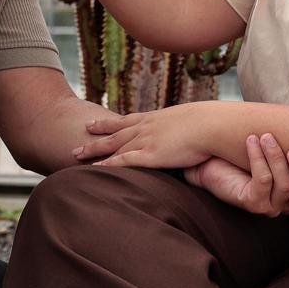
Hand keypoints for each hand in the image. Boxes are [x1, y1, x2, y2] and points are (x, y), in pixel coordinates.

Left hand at [74, 103, 215, 169]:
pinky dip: (107, 164)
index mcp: (156, 118)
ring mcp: (146, 140)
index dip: (112, 123)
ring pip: (113, 145)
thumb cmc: (209, 124)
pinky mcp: (149, 154)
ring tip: (76, 153)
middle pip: (115, 131)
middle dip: (97, 134)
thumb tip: (191, 136)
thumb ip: (185, 130)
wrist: (211, 125)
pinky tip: (94, 169)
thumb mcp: (193, 123)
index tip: (98, 123)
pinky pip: (123, 160)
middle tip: (81, 133)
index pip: (128, 120)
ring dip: (94, 149)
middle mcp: (146, 127)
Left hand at [185, 134, 288, 217]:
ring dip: (276, 158)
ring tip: (266, 136)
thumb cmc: (247, 149)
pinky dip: (258, 159)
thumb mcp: (277, 144)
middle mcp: (287, 202)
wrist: (211, 157)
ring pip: (285, 186)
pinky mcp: (251, 203)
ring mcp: (270, 206)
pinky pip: (262, 182)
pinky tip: (252, 141)